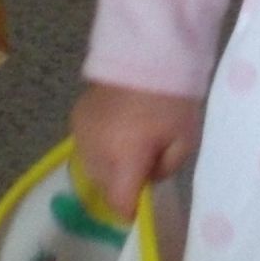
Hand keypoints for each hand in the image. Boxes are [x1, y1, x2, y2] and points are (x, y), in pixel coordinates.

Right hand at [70, 81, 203, 221]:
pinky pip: (85, 147)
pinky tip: (116, 130)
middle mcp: (95, 150)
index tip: (142, 203)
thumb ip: (165, 169)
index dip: (132, 209)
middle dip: (122, 185)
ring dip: (108, 167)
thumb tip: (148, 178)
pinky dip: (99, 147)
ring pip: (92, 169)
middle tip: (142, 166)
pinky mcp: (75, 118)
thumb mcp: (184, 140)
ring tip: (128, 146)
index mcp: (123, 157)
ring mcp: (81, 133)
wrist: (148, 51)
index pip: (119, 203)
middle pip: (104, 188)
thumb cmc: (172, 98)